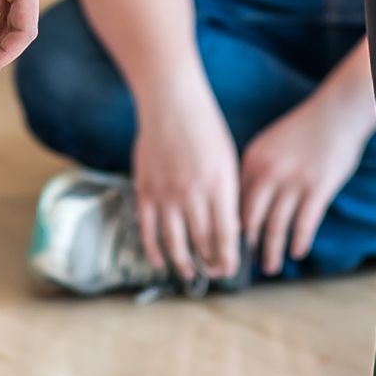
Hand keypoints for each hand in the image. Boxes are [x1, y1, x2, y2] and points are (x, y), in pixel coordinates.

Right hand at [133, 82, 241, 283]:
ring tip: (188, 273)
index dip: (228, 258)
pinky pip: (148, 229)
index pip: (225, 235)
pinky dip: (153, 250)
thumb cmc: (204, 127)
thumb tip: (230, 229)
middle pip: (202, 243)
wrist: (170, 101)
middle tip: (211, 273)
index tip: (229, 270)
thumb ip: (228, 195)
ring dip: (183, 264)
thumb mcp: (227, 160)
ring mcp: (166, 193)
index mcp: (219, 185)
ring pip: (175, 242)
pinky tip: (159, 260)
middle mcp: (193, 193)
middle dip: (209, 264)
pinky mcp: (145, 190)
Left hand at [239, 88, 374, 275]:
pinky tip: (297, 252)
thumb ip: (257, 170)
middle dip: (247, 246)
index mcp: (252, 160)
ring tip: (270, 267)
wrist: (336, 111)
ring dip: (272, 251)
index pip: (234, 202)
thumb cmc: (304, 129)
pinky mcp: (317, 188)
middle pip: (250, 219)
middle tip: (244, 264)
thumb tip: (245, 204)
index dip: (230, 227)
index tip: (228, 244)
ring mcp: (293, 181)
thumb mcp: (271, 144)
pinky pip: (304, 224)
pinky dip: (299, 241)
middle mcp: (268, 172)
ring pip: (276, 227)